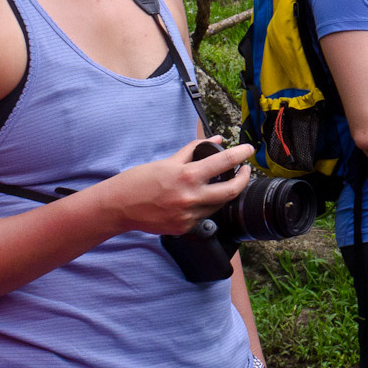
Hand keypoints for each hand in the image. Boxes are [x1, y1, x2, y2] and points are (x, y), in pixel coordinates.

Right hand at [106, 137, 254, 234]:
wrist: (118, 207)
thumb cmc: (139, 180)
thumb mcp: (168, 161)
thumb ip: (194, 150)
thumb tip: (215, 140)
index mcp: (187, 176)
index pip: (225, 162)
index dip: (241, 154)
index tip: (249, 149)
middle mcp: (191, 198)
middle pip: (232, 190)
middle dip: (243, 179)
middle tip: (244, 170)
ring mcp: (188, 216)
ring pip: (218, 204)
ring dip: (224, 193)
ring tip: (221, 182)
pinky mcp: (184, 228)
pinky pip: (204, 216)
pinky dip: (205, 205)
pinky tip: (199, 198)